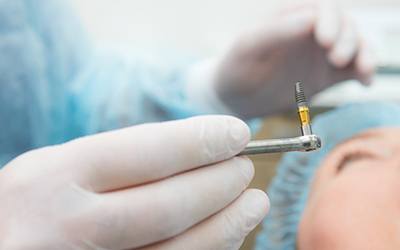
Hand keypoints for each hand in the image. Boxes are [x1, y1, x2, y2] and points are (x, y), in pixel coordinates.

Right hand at [0, 116, 268, 249]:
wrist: (1, 244)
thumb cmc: (30, 204)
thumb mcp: (56, 169)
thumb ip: (117, 163)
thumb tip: (196, 151)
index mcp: (52, 179)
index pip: (145, 153)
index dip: (200, 141)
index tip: (237, 133)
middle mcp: (63, 228)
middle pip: (167, 206)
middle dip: (220, 185)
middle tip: (246, 169)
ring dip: (227, 226)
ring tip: (253, 203)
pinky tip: (224, 235)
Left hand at [215, 0, 374, 117]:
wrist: (235, 100)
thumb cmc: (236, 68)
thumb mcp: (249, 47)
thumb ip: (276, 31)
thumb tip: (310, 18)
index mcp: (291, 17)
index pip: (321, 10)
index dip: (330, 22)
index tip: (326, 41)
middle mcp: (310, 32)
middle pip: (343, 26)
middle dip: (347, 39)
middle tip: (337, 59)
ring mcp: (320, 54)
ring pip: (353, 46)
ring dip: (363, 55)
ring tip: (362, 71)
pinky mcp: (326, 76)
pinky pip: (352, 70)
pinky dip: (363, 73)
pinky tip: (365, 82)